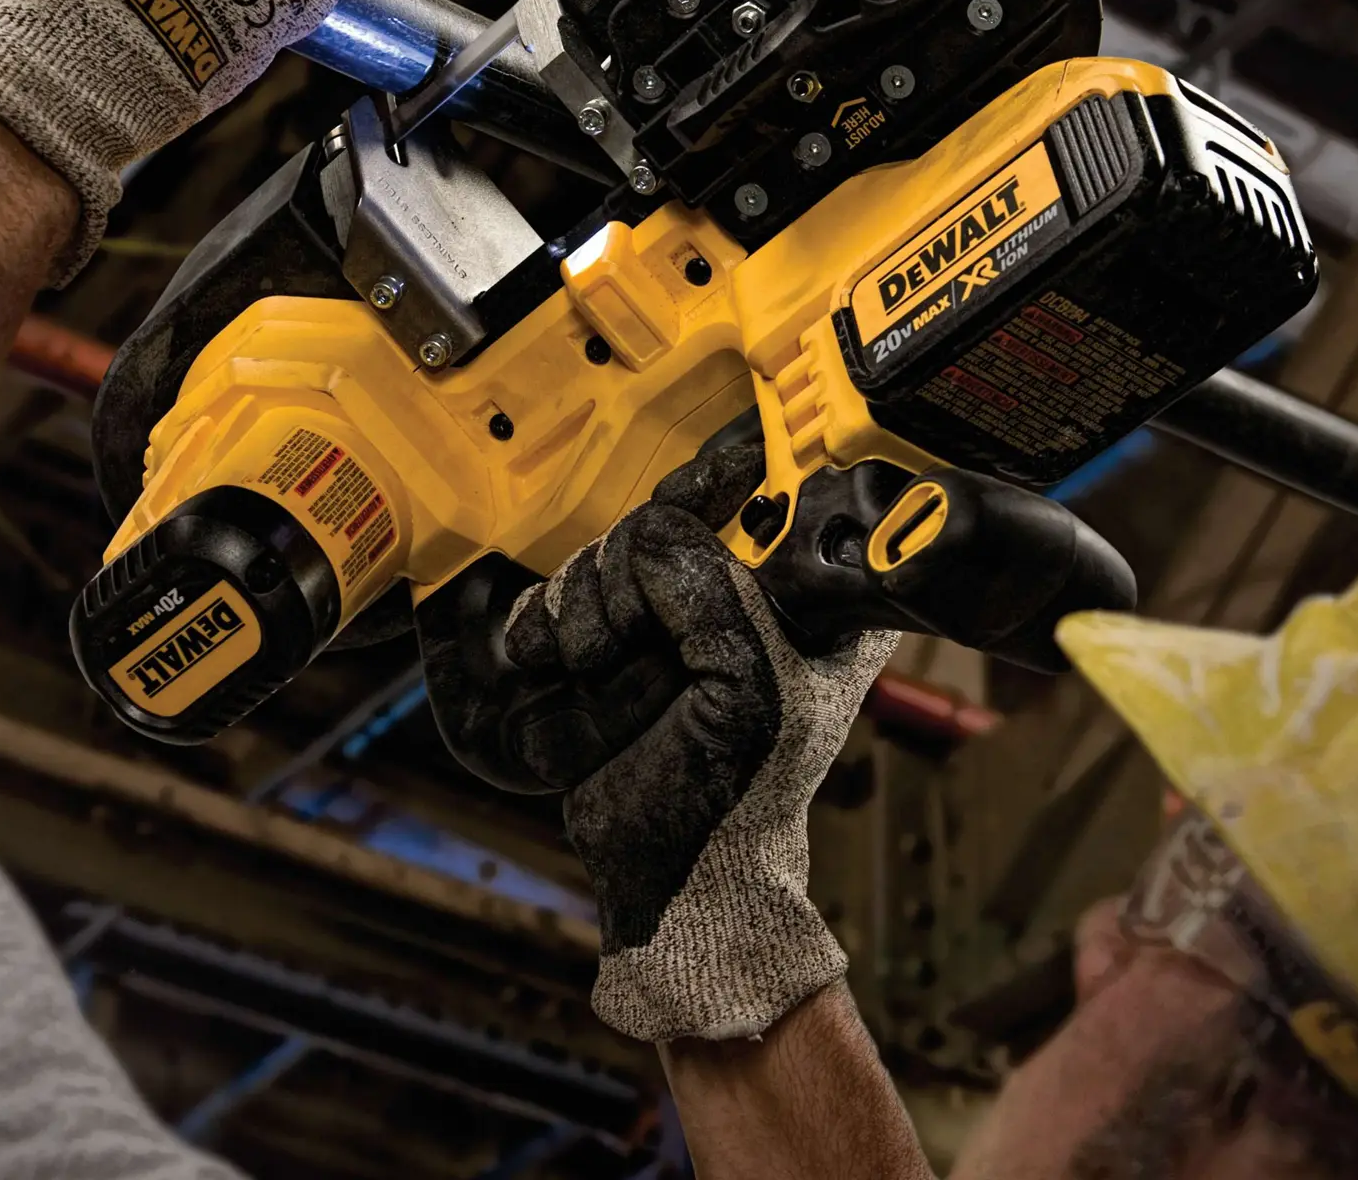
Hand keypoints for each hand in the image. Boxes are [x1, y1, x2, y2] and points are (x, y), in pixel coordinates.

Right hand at [417, 447, 898, 1042]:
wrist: (674, 877)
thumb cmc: (736, 797)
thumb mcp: (749, 684)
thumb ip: (708, 590)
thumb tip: (651, 528)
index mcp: (811, 597)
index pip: (761, 486)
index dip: (714, 480)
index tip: (679, 499)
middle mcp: (743, 591)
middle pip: (657, 518)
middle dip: (619, 581)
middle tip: (619, 648)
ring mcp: (672, 613)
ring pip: (602, 553)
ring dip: (580, 612)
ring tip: (592, 674)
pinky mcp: (615, 639)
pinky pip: (563, 593)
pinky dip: (547, 626)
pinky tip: (559, 666)